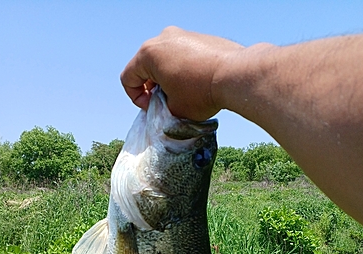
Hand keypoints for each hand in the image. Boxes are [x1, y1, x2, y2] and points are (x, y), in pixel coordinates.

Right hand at [120, 26, 241, 120]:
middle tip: (165, 102)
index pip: (128, 78)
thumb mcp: (173, 110)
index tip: (152, 108)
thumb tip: (165, 107)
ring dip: (167, 77)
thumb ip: (160, 108)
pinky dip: (182, 69)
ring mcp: (181, 34)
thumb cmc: (201, 93)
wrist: (234, 75)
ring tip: (183, 94)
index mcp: (148, 54)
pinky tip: (197, 84)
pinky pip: (181, 54)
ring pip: (164, 59)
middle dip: (152, 87)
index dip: (137, 99)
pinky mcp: (198, 37)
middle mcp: (162, 38)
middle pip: (145, 66)